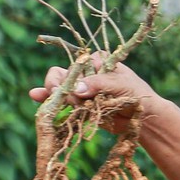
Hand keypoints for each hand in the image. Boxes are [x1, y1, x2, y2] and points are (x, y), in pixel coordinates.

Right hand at [30, 57, 160, 134]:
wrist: (142, 118)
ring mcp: (81, 89)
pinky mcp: (79, 105)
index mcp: (97, 61)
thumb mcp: (120, 85)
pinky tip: (37, 97)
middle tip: (68, 100)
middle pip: (63, 74)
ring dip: (54, 95)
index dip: (73, 75)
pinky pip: (62, 101)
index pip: (77, 63)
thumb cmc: (136, 95)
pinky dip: (49, 100)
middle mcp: (87, 73)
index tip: (79, 90)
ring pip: (60, 87)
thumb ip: (98, 84)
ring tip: (53, 103)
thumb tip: (76, 89)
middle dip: (61, 87)